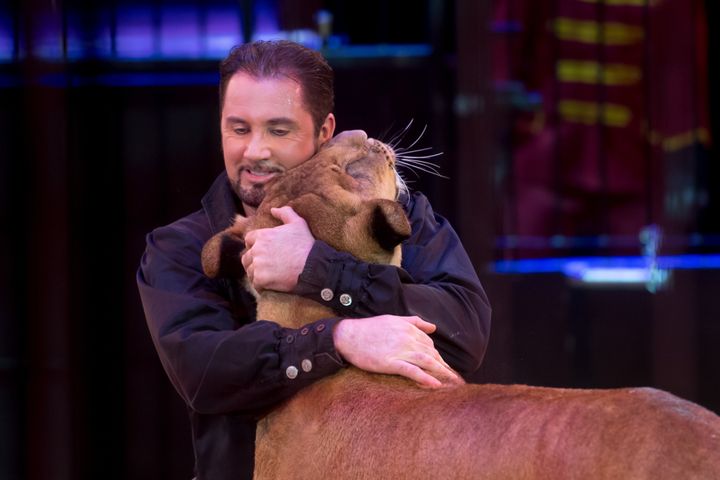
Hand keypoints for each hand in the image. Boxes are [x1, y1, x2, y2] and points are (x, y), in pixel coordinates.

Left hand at [241, 206, 314, 291]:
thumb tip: (272, 209)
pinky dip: (261, 285)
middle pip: (247, 257)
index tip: (263, 252)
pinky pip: (255, 284)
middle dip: (254, 261)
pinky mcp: (261, 279)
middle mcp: (257, 249)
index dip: (255, 245)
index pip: (248, 240)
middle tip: (266, 266)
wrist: (313, 265)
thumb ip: (285, 213)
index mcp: (262, 235)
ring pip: (250, 271)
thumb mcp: (298, 223)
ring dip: (257, 274)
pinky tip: (270, 285)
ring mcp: (258, 265)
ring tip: (268, 276)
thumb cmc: (306, 244)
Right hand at [332, 315, 460, 387]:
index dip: (437, 356)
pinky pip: (412, 371)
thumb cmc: (369, 328)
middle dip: (444, 366)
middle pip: (431, 353)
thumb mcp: (393, 319)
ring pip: (426, 361)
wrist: (348, 336)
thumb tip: (433, 327)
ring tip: (450, 383)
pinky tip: (435, 385)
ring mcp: (399, 350)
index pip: (429, 344)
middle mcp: (407, 338)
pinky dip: (425, 378)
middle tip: (454, 379)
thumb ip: (414, 322)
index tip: (444, 367)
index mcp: (408, 328)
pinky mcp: (391, 363)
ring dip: (441, 372)